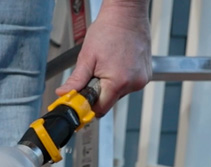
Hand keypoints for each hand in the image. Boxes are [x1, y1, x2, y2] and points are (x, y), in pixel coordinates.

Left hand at [56, 0, 151, 115]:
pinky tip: (116, 64)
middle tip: (93, 75)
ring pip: (119, 94)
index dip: (87, 107)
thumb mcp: (87, 57)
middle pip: (109, 102)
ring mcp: (142, 79)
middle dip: (98, 93)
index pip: (100, 109)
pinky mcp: (146, 74)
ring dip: (109, 86)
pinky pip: (128, 85)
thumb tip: (64, 94)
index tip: (80, 102)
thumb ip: (75, 80)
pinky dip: (120, 79)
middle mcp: (134, 83)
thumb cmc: (109, 30)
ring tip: (107, 65)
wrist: (126, 14)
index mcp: (119, 82)